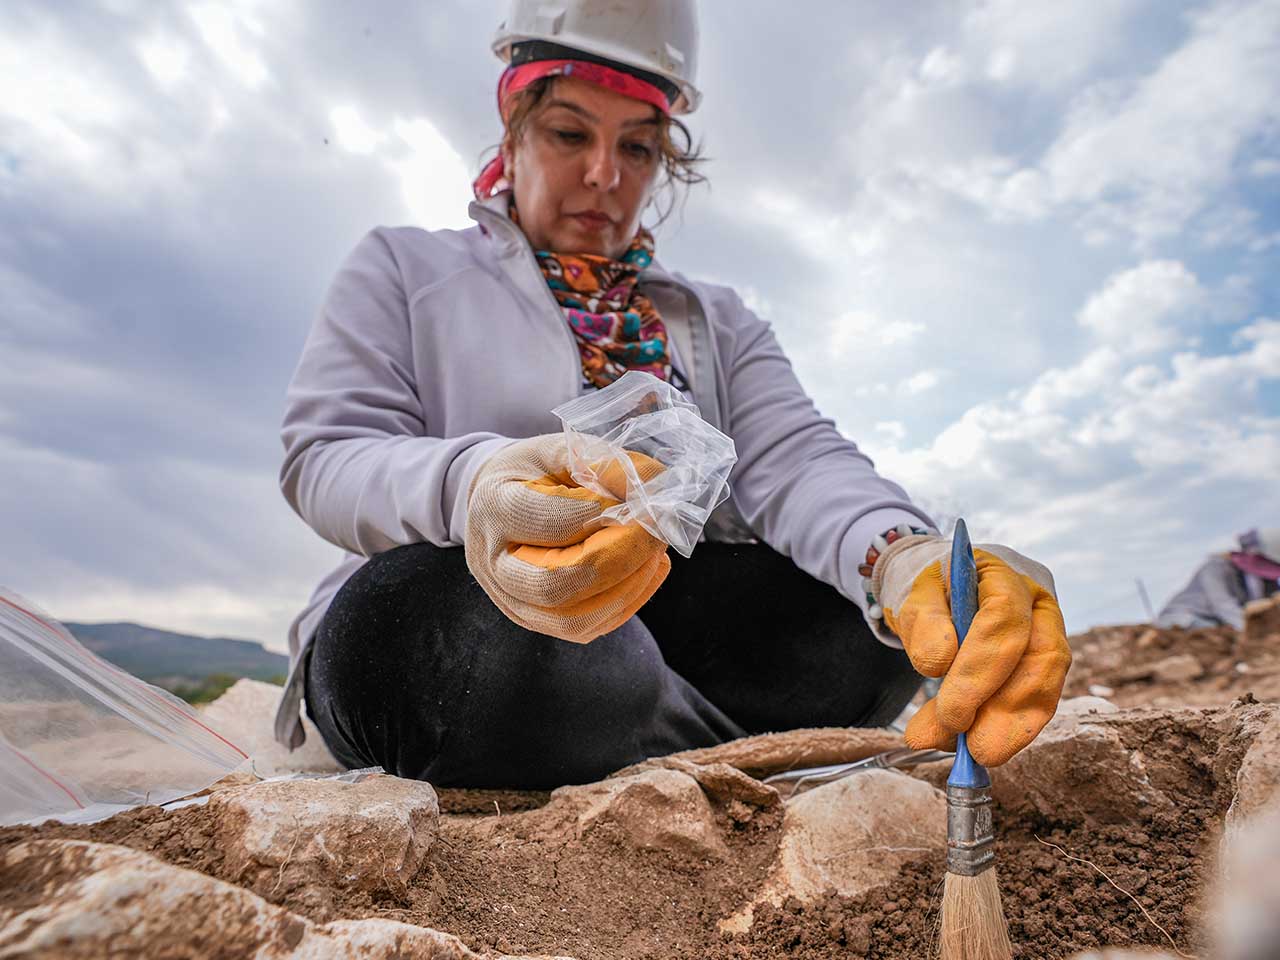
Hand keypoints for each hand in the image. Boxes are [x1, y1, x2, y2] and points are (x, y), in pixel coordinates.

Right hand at [465, 434, 669, 642]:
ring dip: (627, 587)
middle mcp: (493, 564)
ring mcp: (511, 600)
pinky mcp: (535, 620)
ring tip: (654, 552)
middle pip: (556, 585)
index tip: (643, 496)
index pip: (552, 522)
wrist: (496, 502)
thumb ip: (603, 462)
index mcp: (494, 508)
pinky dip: (626, 601)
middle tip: (658, 530)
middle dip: (620, 559)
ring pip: (572, 620)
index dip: (605, 512)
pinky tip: (646, 569)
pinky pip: (586, 628)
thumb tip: (654, 486)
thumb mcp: (559, 450)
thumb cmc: (531, 472)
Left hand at [872, 536, 1070, 765]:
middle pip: (1037, 657)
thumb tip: (938, 663)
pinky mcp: (1045, 668)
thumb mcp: (916, 596)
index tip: (949, 708)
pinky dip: (1012, 729)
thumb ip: (923, 622)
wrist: (947, 590)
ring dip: (1011, 727)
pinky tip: (981, 748)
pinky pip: (1038, 701)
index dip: (979, 667)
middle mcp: (1038, 604)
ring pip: (1044, 684)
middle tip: (965, 745)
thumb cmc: (934, 592)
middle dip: (1001, 707)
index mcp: (1004, 575)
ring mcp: (1049, 635)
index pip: (1004, 617)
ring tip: (973, 756)